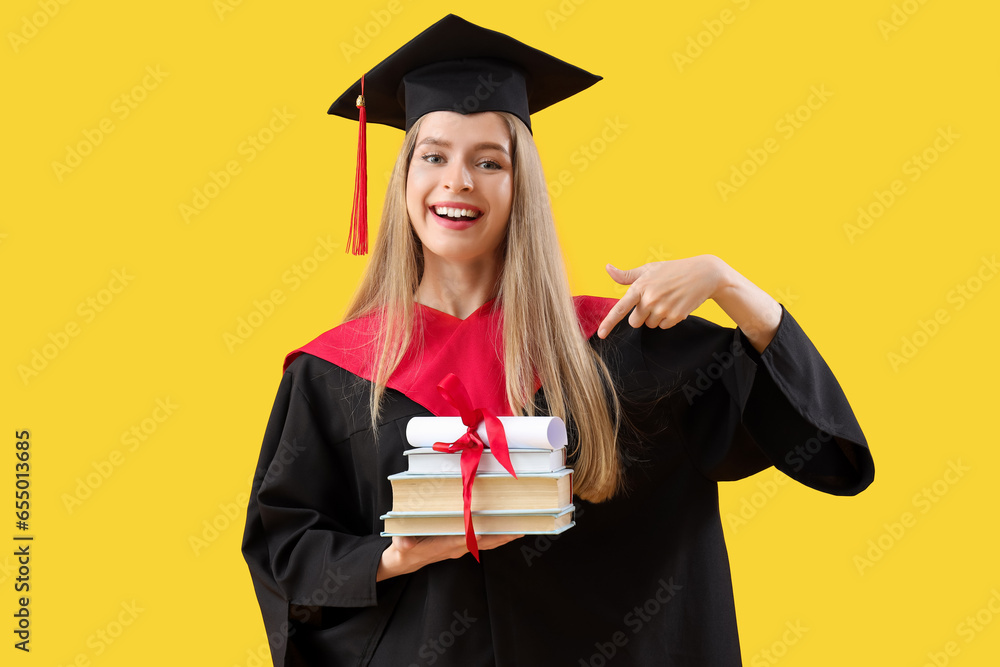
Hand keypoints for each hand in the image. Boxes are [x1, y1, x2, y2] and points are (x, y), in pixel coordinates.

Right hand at [376, 533, 522, 580]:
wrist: (407, 559)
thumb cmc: (405, 548)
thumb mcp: (401, 544)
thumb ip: (403, 543)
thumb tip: (405, 544)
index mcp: (442, 545)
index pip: (460, 541)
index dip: (471, 537)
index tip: (482, 533)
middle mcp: (456, 548)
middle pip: (482, 542)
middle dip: (500, 536)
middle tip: (518, 529)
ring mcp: (461, 547)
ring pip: (487, 542)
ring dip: (503, 536)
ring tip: (521, 528)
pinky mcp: (463, 545)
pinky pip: (484, 541)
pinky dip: (497, 536)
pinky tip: (508, 531)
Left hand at [598, 255, 725, 338]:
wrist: (704, 274)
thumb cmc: (672, 270)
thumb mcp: (649, 269)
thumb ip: (627, 275)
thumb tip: (608, 268)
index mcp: (640, 286)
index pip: (620, 308)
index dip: (608, 323)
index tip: (601, 334)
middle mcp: (650, 299)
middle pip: (634, 322)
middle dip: (641, 316)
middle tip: (653, 301)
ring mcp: (663, 308)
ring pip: (649, 324)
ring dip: (655, 316)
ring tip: (667, 300)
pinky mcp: (676, 317)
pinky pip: (663, 326)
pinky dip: (667, 319)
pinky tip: (675, 305)